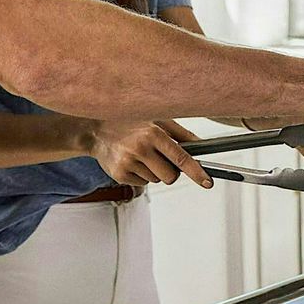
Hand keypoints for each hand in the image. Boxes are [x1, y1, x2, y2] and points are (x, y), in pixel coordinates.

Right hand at [87, 119, 212, 187]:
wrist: (95, 130)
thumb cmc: (129, 122)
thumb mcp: (157, 120)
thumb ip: (181, 134)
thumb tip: (201, 145)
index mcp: (153, 134)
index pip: (180, 157)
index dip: (196, 172)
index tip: (207, 182)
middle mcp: (140, 149)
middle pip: (171, 176)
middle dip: (171, 171)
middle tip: (160, 157)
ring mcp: (128, 163)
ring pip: (157, 180)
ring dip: (154, 171)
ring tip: (142, 156)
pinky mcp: (119, 175)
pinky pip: (143, 183)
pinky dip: (142, 175)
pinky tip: (133, 161)